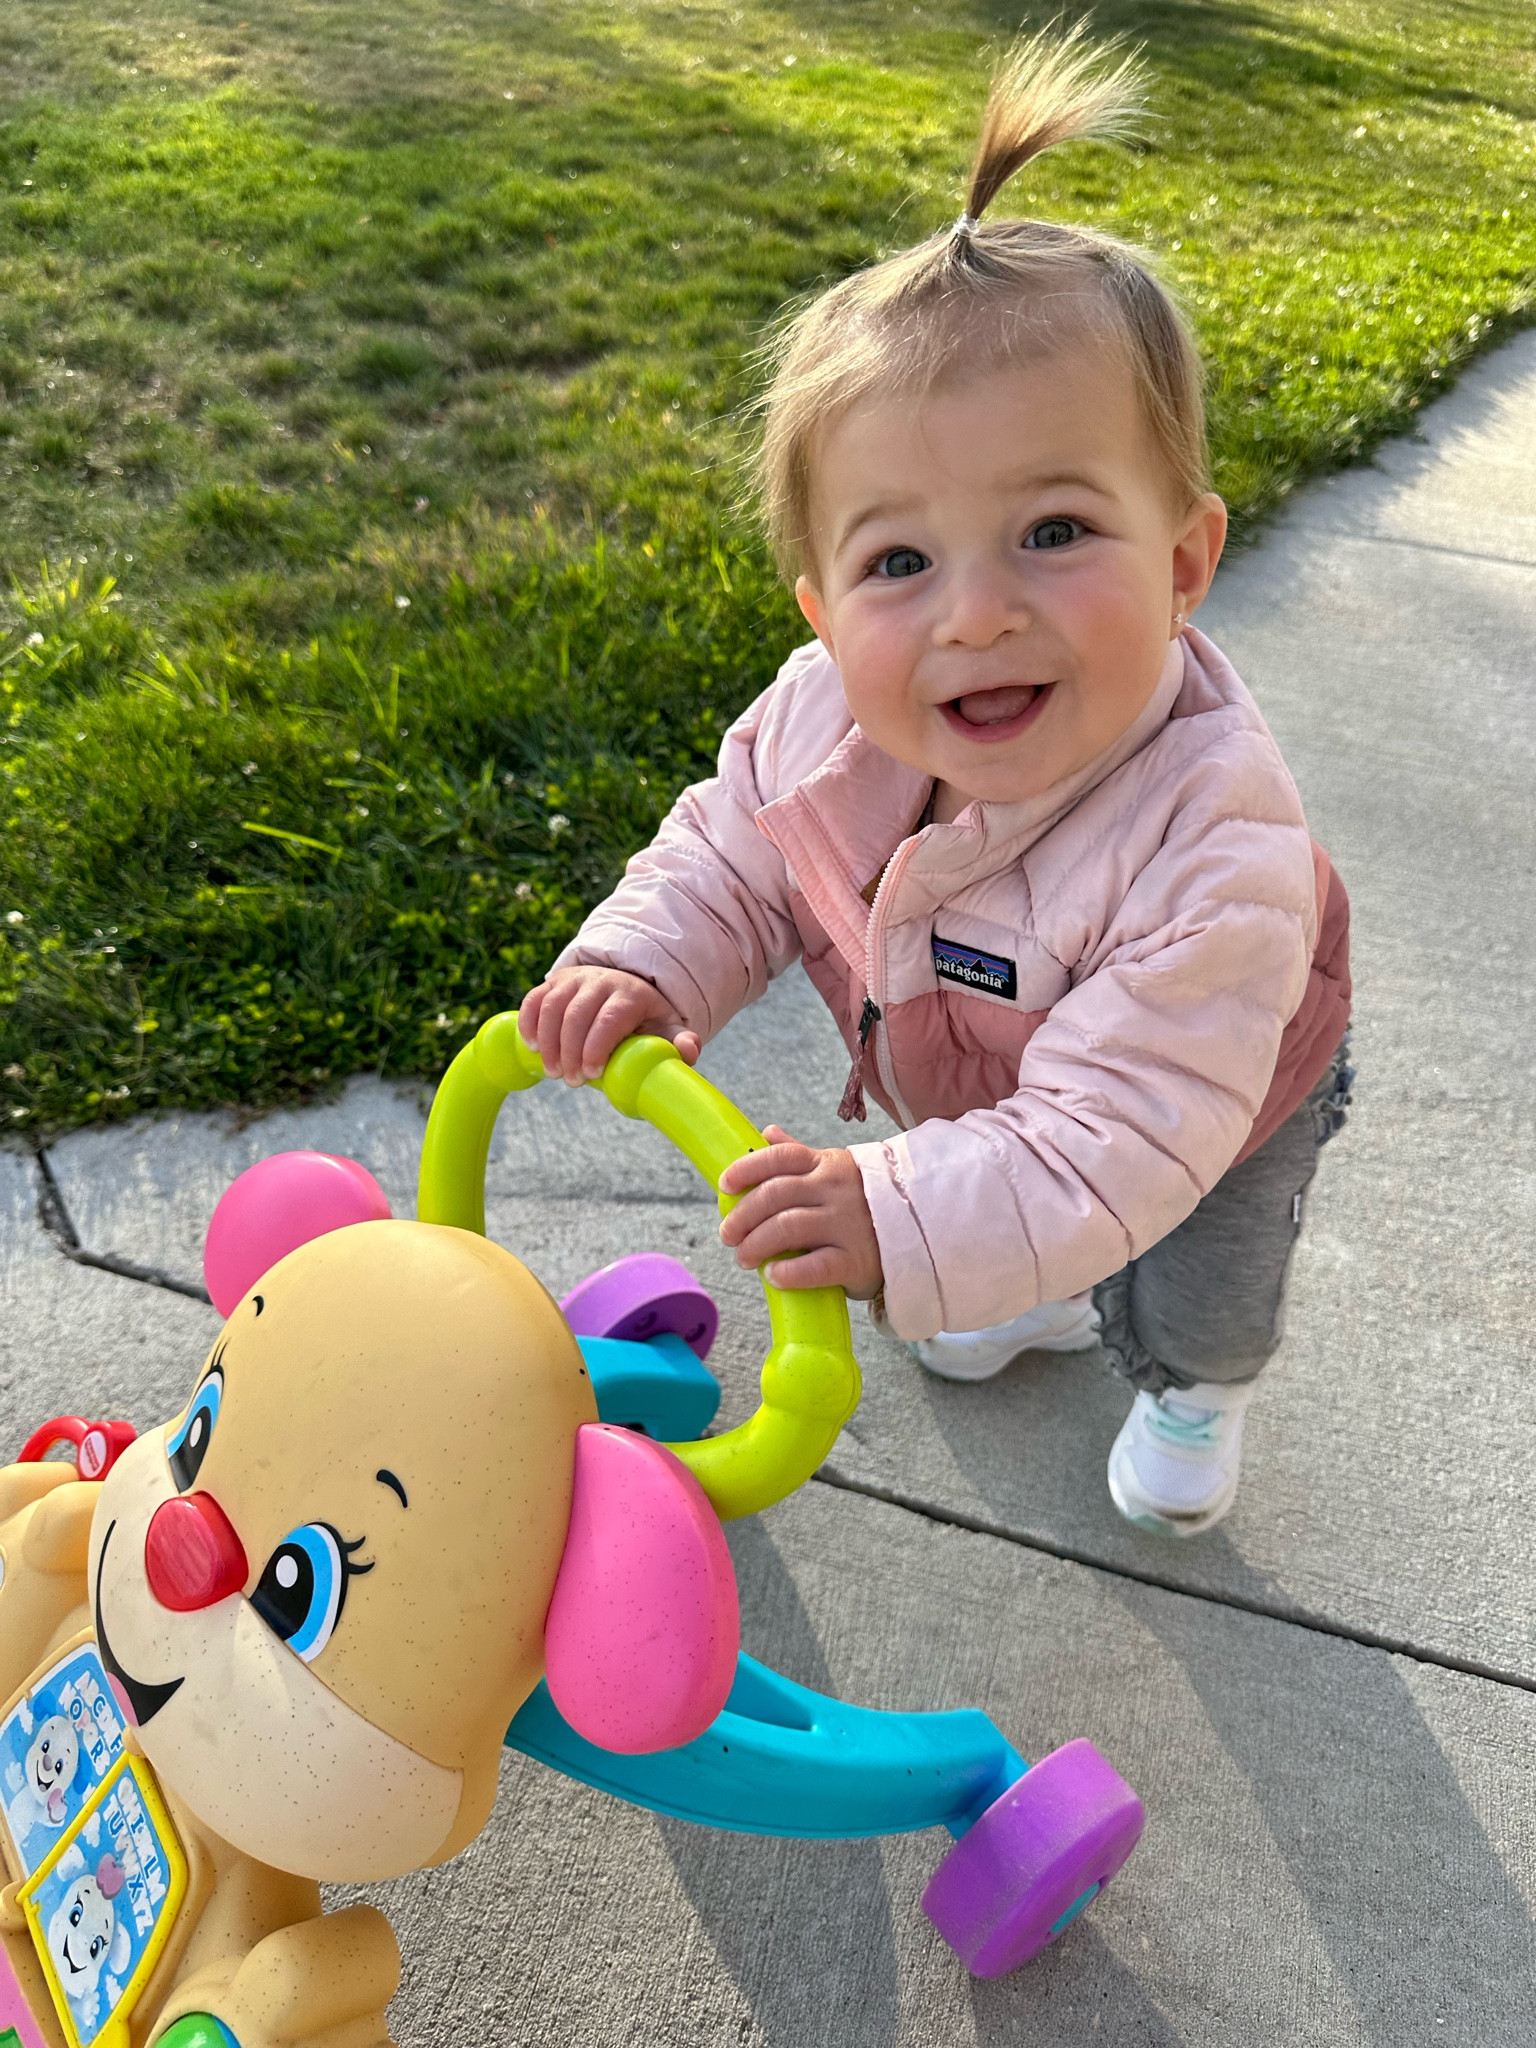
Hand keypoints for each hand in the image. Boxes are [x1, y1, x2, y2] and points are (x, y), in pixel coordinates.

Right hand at [518, 966, 700, 1084]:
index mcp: (630, 994)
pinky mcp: (553, 983)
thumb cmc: (644, 1018)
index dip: (597, 1046)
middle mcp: (601, 981)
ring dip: (548, 1042)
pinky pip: (534, 1000)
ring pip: (552, 1007)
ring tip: (553, 1072)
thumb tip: (688, 1050)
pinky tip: (532, 1048)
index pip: (610, 1018)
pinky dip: (529, 1024)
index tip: (592, 1074)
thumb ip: (679, 1042)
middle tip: (571, 1081)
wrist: (624, 987)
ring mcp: (574, 979)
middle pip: (577, 1014)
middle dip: (570, 1051)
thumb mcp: (665, 1027)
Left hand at [717, 1126, 882, 1296]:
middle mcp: (834, 1189)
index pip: (779, 1158)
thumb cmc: (865, 1200)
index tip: (724, 1185)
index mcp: (825, 1164)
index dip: (746, 1169)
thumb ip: (800, 1155)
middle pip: (774, 1195)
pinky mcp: (856, 1260)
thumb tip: (766, 1132)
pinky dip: (789, 1272)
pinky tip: (774, 1276)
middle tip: (728, 1235)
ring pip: (788, 1228)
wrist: (919, 1229)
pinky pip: (817, 1265)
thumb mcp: (835, 1168)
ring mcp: (846, 1224)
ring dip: (756, 1244)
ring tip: (745, 1258)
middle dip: (742, 1216)